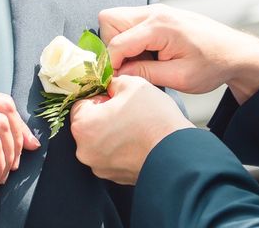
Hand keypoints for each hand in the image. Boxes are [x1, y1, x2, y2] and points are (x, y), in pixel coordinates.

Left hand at [71, 76, 193, 184]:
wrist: (178, 153)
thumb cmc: (154, 119)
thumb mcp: (133, 84)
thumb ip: (114, 82)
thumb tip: (111, 87)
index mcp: (83, 126)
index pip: (80, 103)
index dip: (99, 96)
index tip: (114, 96)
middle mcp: (85, 150)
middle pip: (88, 124)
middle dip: (104, 115)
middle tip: (127, 110)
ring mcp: (100, 166)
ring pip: (100, 141)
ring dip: (113, 132)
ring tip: (135, 126)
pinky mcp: (115, 177)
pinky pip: (112, 155)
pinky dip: (122, 148)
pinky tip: (138, 140)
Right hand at [99, 4, 258, 103]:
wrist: (235, 52)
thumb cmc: (212, 65)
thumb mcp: (179, 77)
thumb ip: (145, 74)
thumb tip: (117, 73)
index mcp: (160, 27)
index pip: (117, 43)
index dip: (110, 65)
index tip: (114, 81)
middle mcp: (155, 13)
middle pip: (109, 20)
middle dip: (110, 45)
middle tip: (128, 66)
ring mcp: (156, 11)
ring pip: (116, 19)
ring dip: (120, 42)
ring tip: (141, 61)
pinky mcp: (158, 15)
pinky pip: (130, 22)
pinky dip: (130, 38)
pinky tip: (148, 55)